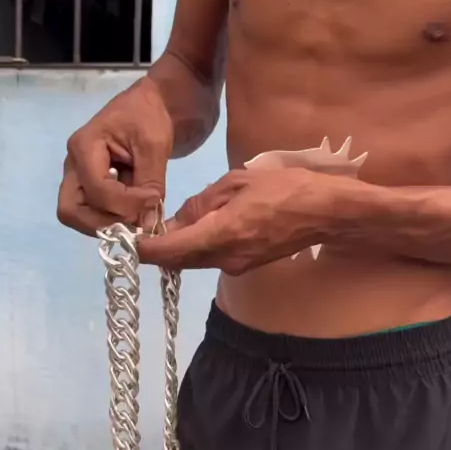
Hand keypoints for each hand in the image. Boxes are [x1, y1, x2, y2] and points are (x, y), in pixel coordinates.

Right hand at [57, 77, 172, 235]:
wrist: (152, 106)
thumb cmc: (150, 116)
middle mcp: (73, 165)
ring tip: (137, 217)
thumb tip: (148, 222)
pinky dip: (112, 219)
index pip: (96, 191)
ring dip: (108, 224)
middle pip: (71, 210)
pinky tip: (135, 212)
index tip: (154, 200)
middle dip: (104, 223)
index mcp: (84, 147)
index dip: (126, 204)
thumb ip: (150, 183)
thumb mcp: (154, 145)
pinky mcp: (90, 186)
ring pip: (78, 216)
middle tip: (136, 221)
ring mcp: (79, 177)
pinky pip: (92, 213)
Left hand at [138, 167, 329, 272]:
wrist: (327, 214)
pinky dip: (194, 248)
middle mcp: (224, 259)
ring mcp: (235, 266)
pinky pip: (210, 259)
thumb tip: (176, 220)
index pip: (168, 251)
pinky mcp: (245, 266)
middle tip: (137, 230)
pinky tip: (194, 229)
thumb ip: (202, 203)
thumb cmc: (286, 189)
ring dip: (174, 249)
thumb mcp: (237, 183)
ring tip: (162, 226)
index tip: (123, 238)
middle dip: (154, 250)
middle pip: (176, 262)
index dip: (142, 248)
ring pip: (192, 262)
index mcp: (220, 235)